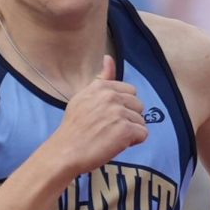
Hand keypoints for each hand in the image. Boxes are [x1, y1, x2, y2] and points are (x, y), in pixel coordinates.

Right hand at [52, 55, 147, 174]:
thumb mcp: (84, 95)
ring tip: (111, 137)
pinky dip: (133, 142)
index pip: (130, 92)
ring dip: (130, 131)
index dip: (123, 106)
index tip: (108, 117)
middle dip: (129, 117)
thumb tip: (109, 58)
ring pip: (141, 121)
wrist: (65, 151)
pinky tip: (117, 144)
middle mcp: (111, 96)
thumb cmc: (74, 127)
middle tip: (110, 128)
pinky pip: (143, 134)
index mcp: (102, 86)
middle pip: (138, 105)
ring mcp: (119, 112)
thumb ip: (101, 78)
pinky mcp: (125, 130)